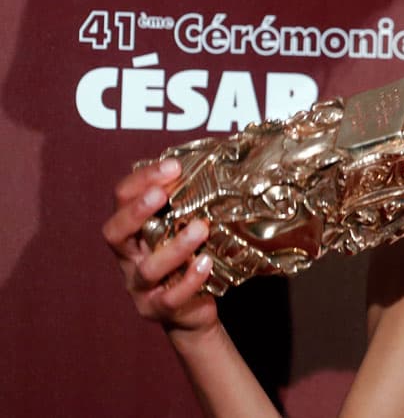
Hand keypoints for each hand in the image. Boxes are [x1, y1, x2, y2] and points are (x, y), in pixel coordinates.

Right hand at [102, 159, 217, 334]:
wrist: (192, 311)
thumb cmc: (187, 261)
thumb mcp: (181, 230)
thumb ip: (186, 205)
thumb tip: (214, 165)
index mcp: (132, 232)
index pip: (121, 200)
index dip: (141, 182)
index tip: (172, 167)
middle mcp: (129, 258)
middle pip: (115, 233)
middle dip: (136, 212)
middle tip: (161, 194)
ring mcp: (140, 287)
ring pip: (148, 268)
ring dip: (175, 247)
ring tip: (200, 229)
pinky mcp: (159, 309)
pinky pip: (171, 296)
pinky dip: (189, 279)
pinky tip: (206, 263)